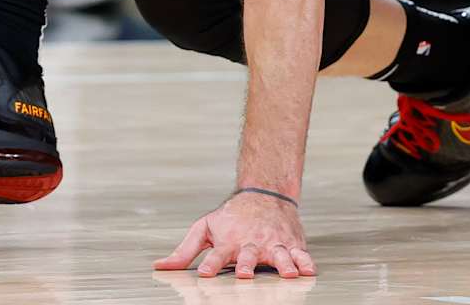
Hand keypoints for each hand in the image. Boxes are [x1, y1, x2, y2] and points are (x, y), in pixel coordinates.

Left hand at [156, 191, 315, 279]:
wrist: (263, 194)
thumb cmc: (231, 217)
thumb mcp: (204, 229)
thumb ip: (185, 251)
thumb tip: (160, 267)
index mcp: (229, 241)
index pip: (217, 255)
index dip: (211, 265)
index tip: (205, 274)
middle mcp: (251, 243)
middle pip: (249, 255)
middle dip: (246, 264)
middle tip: (244, 274)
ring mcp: (273, 243)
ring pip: (279, 255)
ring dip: (283, 264)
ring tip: (289, 274)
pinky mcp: (291, 243)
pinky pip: (301, 254)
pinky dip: (306, 261)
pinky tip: (310, 270)